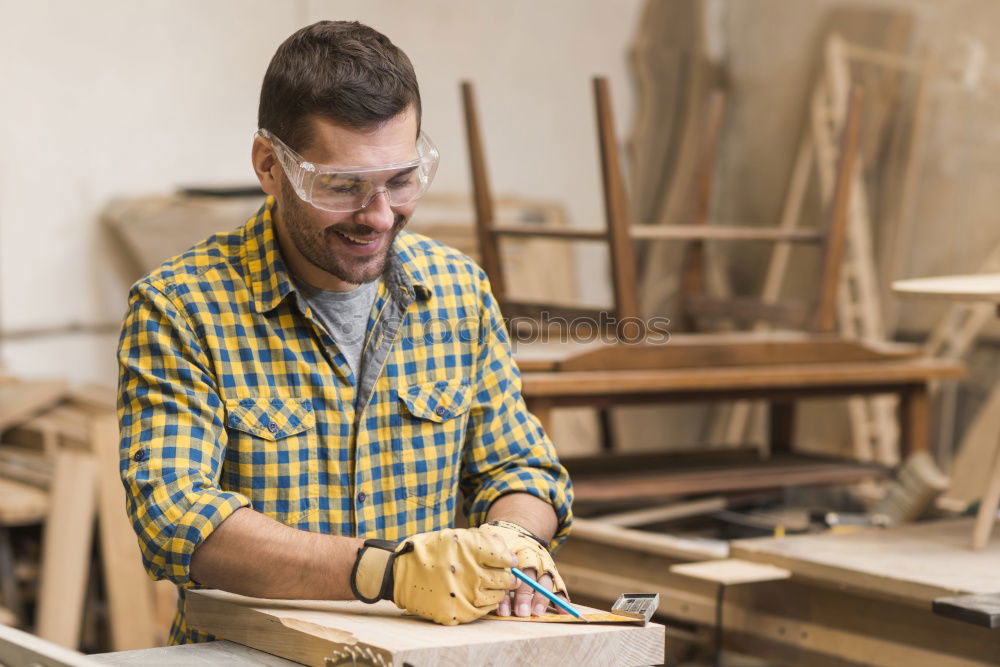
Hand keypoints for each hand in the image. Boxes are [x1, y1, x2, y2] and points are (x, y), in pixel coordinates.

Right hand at [351, 527, 517, 624]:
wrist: (399, 574)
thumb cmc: (430, 551)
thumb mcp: (456, 536)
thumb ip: (485, 542)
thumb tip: (510, 556)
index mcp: (470, 550)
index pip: (506, 559)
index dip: (507, 559)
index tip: (503, 560)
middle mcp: (470, 574)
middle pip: (506, 580)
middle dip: (503, 575)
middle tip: (493, 573)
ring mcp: (465, 596)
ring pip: (498, 597)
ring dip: (494, 590)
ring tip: (479, 583)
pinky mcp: (458, 613)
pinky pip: (484, 611)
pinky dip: (483, 603)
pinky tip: (472, 594)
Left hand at [478, 521, 568, 616]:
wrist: (518, 530)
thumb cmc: (500, 543)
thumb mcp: (492, 544)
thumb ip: (489, 558)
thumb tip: (477, 576)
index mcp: (514, 552)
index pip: (511, 571)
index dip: (507, 587)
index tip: (504, 603)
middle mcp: (531, 559)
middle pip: (529, 578)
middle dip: (525, 596)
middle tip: (521, 612)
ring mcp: (542, 565)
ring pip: (544, 581)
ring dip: (542, 598)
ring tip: (537, 613)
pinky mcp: (551, 571)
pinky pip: (558, 584)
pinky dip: (561, 598)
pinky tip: (564, 610)